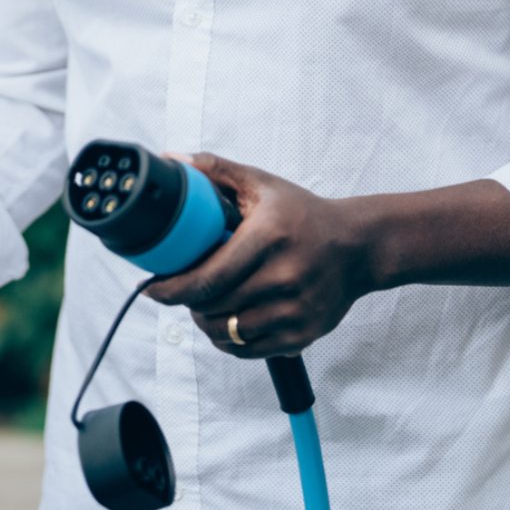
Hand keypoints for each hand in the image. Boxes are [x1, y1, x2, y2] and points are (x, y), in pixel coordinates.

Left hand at [143, 152, 375, 358]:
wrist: (357, 247)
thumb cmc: (303, 215)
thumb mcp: (261, 185)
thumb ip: (215, 170)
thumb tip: (171, 159)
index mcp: (269, 238)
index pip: (208, 277)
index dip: (171, 288)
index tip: (151, 287)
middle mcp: (284, 277)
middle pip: (214, 307)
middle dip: (186, 302)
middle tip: (178, 291)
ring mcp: (296, 310)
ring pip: (229, 333)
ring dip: (205, 322)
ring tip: (203, 304)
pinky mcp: (303, 335)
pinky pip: (249, 351)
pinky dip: (229, 340)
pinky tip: (226, 319)